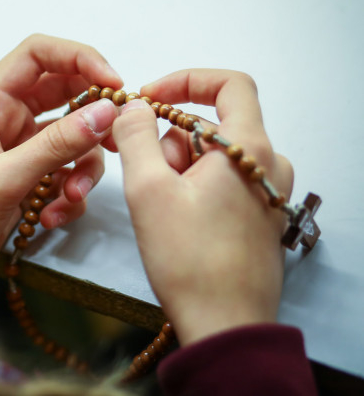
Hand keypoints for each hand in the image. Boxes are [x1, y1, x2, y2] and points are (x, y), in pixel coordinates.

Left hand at [0, 34, 122, 291]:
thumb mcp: (1, 180)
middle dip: (93, 117)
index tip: (114, 84)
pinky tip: (51, 217)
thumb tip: (105, 110)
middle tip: (116, 140)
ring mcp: (16, 151)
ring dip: (82, 167)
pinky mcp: (25, 182)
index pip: (38, 54)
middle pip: (64, 94)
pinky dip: (68, 194)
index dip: (80, 57)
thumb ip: (55, 145)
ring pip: (71, 139)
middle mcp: (4, 120)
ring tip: (71, 198)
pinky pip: (63, 174)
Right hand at [112, 69, 293, 345]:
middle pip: (213, 126)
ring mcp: (268, 193)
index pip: (230, 84)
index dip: (186, 81)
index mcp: (250, 149)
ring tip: (162, 208)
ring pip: (214, 157)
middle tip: (146, 176)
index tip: (150, 98)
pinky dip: (194, 188)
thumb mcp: (148, 189)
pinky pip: (223, 182)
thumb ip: (136, 136)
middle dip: (171, 141)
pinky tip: (177, 221)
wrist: (225, 324)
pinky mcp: (261, 217)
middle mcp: (269, 165)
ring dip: (179, 169)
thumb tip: (135, 107)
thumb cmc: (188, 257)